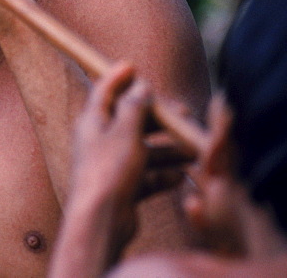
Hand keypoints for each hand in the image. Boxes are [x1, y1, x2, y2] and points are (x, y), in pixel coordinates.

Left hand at [68, 64, 192, 253]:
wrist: (101, 221)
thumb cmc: (108, 171)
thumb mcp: (124, 132)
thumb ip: (134, 108)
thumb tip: (140, 86)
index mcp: (92, 122)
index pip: (103, 91)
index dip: (117, 76)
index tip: (131, 65)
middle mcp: (99, 142)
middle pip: (131, 121)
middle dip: (158, 117)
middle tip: (183, 112)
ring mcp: (111, 166)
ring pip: (144, 151)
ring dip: (169, 150)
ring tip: (194, 151)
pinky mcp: (122, 188)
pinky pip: (147, 177)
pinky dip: (163, 176)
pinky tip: (181, 177)